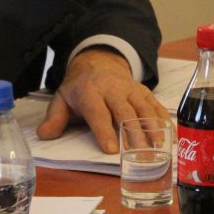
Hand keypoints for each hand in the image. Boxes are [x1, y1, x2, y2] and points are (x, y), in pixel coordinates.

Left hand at [36, 47, 169, 153]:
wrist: (98, 61)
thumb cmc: (79, 87)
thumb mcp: (61, 99)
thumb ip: (55, 118)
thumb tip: (44, 135)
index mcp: (90, 92)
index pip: (98, 112)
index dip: (104, 131)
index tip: (111, 149)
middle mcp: (112, 89)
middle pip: (124, 111)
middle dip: (133, 132)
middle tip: (141, 153)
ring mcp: (129, 88)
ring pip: (142, 107)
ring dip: (151, 126)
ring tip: (158, 145)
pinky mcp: (142, 90)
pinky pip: (154, 102)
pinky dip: (162, 117)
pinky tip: (169, 132)